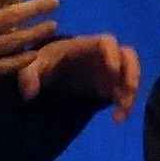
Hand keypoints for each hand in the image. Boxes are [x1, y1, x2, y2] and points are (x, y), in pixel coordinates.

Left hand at [18, 31, 142, 120]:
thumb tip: (29, 92)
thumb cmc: (42, 63)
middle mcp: (102, 55)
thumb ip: (28, 75)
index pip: (106, 42)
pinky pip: (124, 90)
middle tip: (126, 94)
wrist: (47, 74)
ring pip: (130, 74)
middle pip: (128, 56)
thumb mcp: (32, 66)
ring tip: (121, 114)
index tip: (113, 71)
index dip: (112, 55)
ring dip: (130, 93)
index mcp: (85, 45)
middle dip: (131, 74)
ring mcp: (108, 69)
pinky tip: (117, 118)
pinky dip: (125, 103)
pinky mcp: (110, 85)